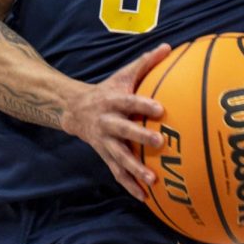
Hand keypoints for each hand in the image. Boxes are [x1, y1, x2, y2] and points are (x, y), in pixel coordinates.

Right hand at [61, 43, 171, 199]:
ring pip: (119, 157)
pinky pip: (116, 173)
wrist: (74, 110)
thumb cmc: (108, 90)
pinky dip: (129, 185)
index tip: (160, 109)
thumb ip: (145, 63)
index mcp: (112, 101)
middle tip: (160, 144)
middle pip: (123, 131)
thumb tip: (169, 47)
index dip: (143, 105)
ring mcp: (104, 141)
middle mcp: (107, 122)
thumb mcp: (123, 74)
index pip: (128, 102)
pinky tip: (144, 197)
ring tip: (152, 180)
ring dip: (135, 170)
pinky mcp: (104, 156)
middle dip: (140, 138)